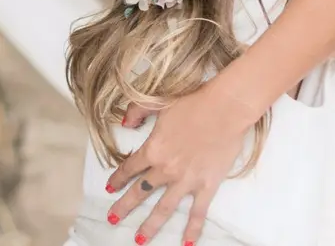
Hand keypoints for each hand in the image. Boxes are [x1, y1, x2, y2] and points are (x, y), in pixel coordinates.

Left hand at [107, 86, 257, 244]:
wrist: (224, 109)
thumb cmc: (192, 103)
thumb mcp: (158, 102)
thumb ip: (138, 112)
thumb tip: (125, 122)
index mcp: (153, 149)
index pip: (130, 168)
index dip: (118, 178)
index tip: (110, 187)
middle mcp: (165, 169)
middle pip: (140, 192)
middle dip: (124, 206)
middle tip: (112, 218)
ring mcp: (186, 180)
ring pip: (163, 208)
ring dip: (150, 226)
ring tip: (139, 240)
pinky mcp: (206, 186)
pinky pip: (197, 213)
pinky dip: (192, 229)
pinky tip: (186, 243)